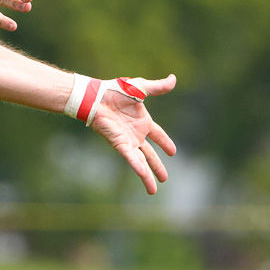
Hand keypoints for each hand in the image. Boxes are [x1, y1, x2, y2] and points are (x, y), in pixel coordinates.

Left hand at [88, 74, 177, 194]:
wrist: (96, 96)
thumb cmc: (115, 91)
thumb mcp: (141, 88)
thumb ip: (158, 87)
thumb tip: (174, 78)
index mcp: (142, 122)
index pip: (158, 135)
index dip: (165, 143)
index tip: (173, 152)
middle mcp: (136, 134)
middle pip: (150, 155)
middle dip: (157, 167)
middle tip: (164, 179)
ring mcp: (128, 140)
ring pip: (141, 162)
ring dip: (147, 176)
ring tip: (153, 191)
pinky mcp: (119, 143)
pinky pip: (130, 157)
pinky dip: (137, 166)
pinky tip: (143, 176)